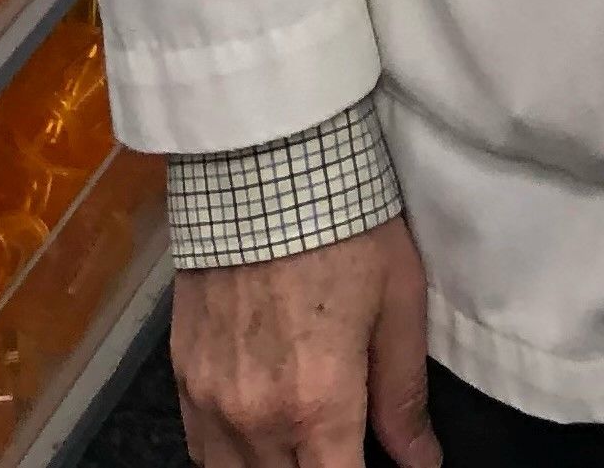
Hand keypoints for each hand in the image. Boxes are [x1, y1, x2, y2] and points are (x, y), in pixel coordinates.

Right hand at [172, 216, 438, 467]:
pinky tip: (258, 436)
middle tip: (346, 444)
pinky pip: (201, 448)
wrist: (265, 165)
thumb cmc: (345, 226)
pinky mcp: (182, 375)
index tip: (376, 467)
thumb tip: (421, 462)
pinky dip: (231, 455)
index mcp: (317, 406)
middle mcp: (255, 419)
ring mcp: (209, 401)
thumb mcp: (398, 302)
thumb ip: (403, 394)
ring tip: (306, 445)